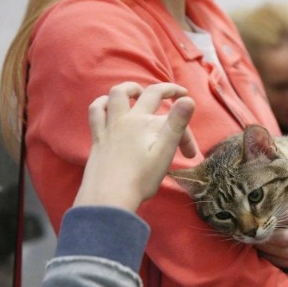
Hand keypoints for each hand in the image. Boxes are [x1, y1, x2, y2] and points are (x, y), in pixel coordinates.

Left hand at [74, 82, 195, 211]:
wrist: (108, 197)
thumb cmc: (140, 179)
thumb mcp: (164, 153)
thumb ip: (176, 124)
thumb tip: (188, 99)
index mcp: (145, 124)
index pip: (172, 120)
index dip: (186, 135)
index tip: (191, 154)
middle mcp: (126, 120)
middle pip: (147, 95)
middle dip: (165, 90)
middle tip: (175, 94)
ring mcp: (109, 127)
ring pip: (117, 95)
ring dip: (130, 88)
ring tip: (139, 92)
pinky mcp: (98, 139)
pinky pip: (96, 112)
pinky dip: (103, 103)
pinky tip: (108, 105)